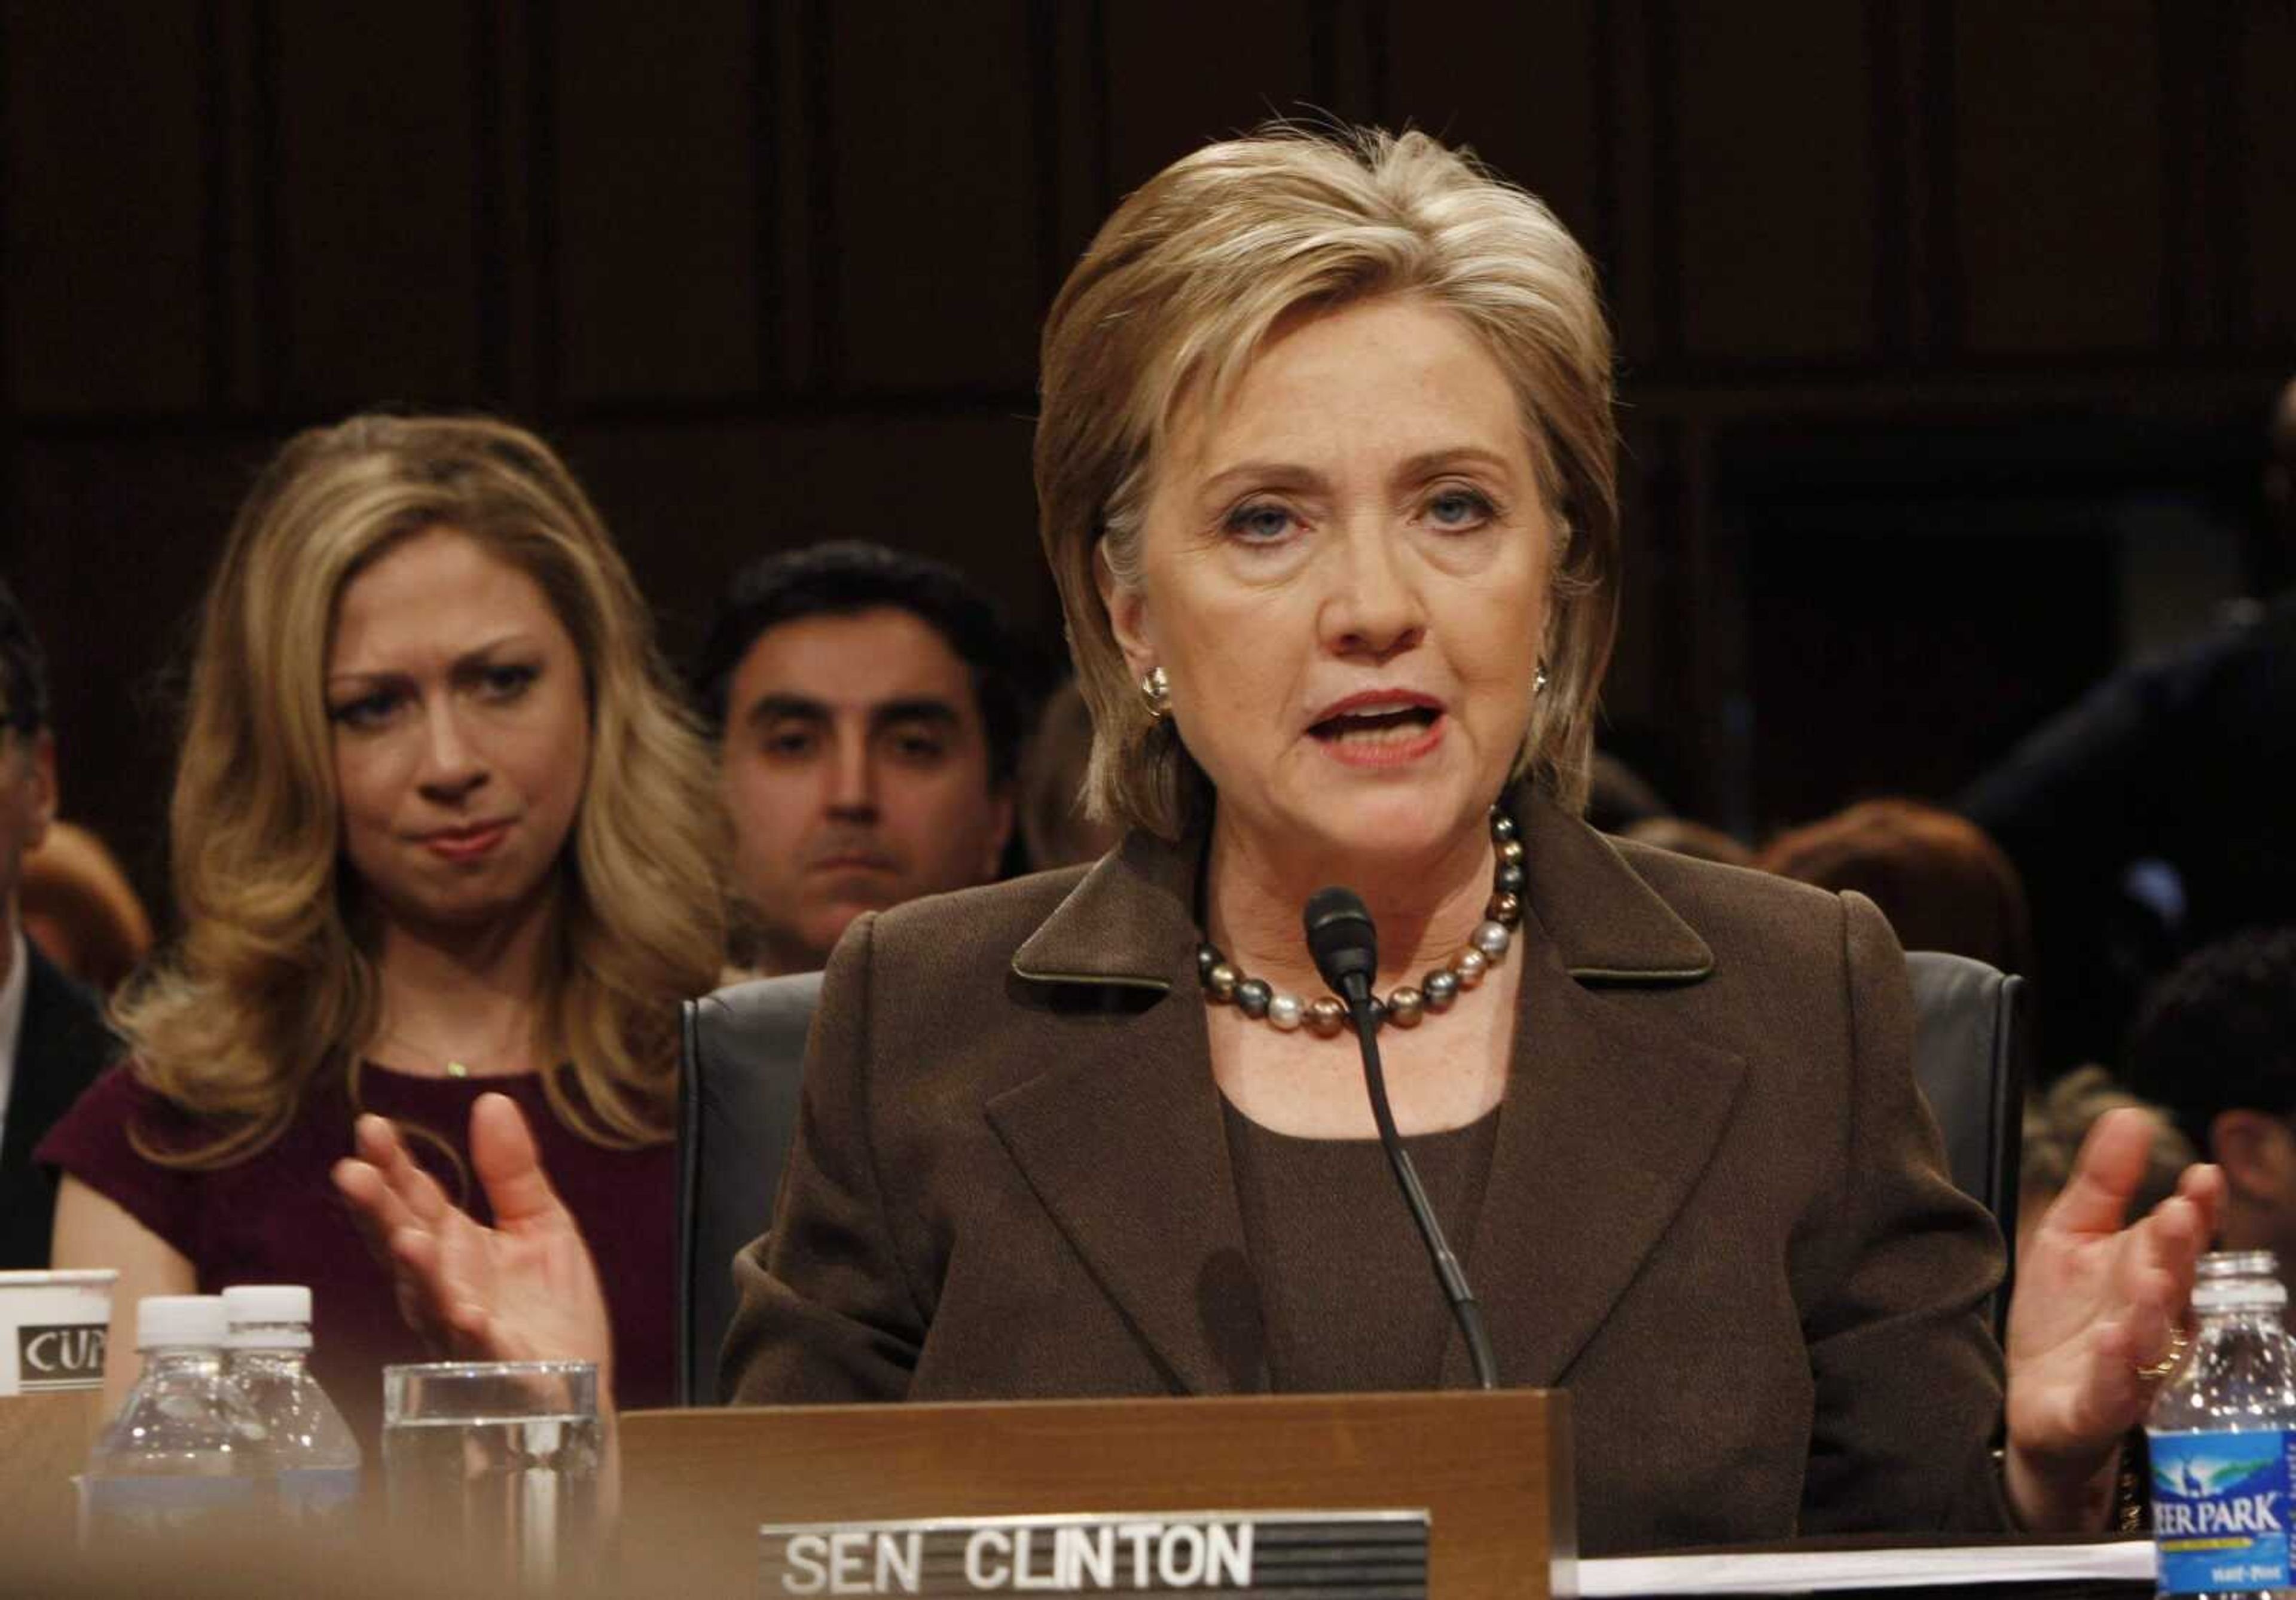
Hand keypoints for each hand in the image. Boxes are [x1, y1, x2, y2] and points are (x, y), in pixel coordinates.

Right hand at [332, 1093, 614, 1390]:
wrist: (577, 1387)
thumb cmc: (548, 1310)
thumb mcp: (540, 1223)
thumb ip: (512, 1170)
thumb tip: (491, 1101)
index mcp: (454, 1248)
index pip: (414, 1200)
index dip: (391, 1166)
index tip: (371, 1127)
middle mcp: (445, 1288)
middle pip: (402, 1244)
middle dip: (377, 1212)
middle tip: (353, 1175)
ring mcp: (465, 1331)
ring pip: (431, 1300)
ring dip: (418, 1272)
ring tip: (409, 1240)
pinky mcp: (499, 1369)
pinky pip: (482, 1354)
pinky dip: (473, 1336)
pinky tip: (470, 1316)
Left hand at [2003, 1106, 2223, 1529]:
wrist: (2033, 1402)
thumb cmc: (2063, 1317)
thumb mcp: (2071, 1235)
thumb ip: (2103, 1181)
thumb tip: (2132, 1113)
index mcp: (2151, 1275)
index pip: (2183, 1238)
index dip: (2198, 1209)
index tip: (2203, 1174)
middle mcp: (2153, 1321)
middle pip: (2174, 1282)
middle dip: (2179, 1250)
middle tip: (2180, 1214)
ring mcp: (2131, 1367)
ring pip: (2154, 1337)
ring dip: (2154, 1307)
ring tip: (2151, 1274)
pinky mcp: (2100, 1407)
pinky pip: (2116, 1390)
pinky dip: (2119, 1368)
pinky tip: (2118, 1340)